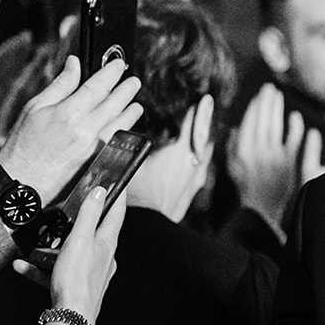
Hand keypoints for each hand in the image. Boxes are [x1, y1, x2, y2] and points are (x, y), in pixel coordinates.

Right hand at [0, 56, 142, 199]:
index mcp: (68, 113)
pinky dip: (124, 132)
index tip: (118, 64)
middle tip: (134, 81)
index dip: (112, 73)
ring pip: (121, 124)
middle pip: (115, 104)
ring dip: (131, 112)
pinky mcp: (98, 162)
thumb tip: (74, 63)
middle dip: (127, 90)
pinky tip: (125, 127)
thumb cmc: (24, 145)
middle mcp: (86, 130)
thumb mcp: (35, 108)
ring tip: (136, 104)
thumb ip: (60, 85)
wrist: (22, 181)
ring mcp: (95, 148)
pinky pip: (118, 142)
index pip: (98, 86)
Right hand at [47, 186, 126, 322]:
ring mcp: (91, 272)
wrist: (72, 316)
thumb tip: (100, 192)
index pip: (117, 214)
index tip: (121, 184)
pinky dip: (41, 269)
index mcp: (107, 243)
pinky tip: (24, 267)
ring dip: (52, 249)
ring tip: (35, 247)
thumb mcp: (81, 239)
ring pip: (71, 253)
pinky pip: (57, 272)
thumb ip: (89, 214)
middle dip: (81, 222)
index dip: (118, 197)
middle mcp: (103, 257)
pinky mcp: (77, 285)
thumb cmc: (77, 279)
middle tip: (73, 212)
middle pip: (94, 232)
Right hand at [140, 95, 214, 219]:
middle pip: (204, 137)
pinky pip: (202, 167)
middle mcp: (192, 165)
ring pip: (206, 153)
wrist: (150, 225)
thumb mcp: (131, 164)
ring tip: (203, 128)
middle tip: (207, 106)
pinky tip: (198, 155)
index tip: (204, 99)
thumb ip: (130, 146)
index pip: (194, 126)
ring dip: (204, 139)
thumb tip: (117, 130)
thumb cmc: (137, 195)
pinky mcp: (192, 190)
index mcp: (180, 154)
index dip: (199, 111)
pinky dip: (201, 155)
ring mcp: (195, 179)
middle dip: (204, 121)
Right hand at [229, 84, 303, 231]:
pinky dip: (294, 128)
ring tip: (278, 95)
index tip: (258, 95)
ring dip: (277, 109)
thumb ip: (232, 146)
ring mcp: (274, 157)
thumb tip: (235, 128)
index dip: (254, 107)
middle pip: (262, 120)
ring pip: (275, 127)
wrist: (262, 209)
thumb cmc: (246, 188)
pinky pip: (292, 141)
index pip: (248, 123)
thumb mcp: (232, 167)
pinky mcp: (288, 163)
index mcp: (242, 151)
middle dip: (266, 102)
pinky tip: (295, 117)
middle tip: (269, 88)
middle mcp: (257, 151)